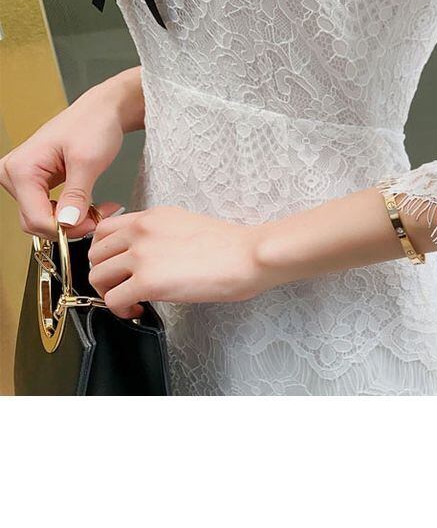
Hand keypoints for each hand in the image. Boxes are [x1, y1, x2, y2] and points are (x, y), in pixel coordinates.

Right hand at [0, 68, 142, 237]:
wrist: (101, 112)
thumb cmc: (93, 125)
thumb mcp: (88, 162)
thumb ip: (76, 195)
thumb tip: (67, 223)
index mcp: (21, 168)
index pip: (36, 218)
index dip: (66, 228)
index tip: (94, 225)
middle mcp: (15, 174)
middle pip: (37, 221)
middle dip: (71, 225)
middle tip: (101, 217)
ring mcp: (25, 179)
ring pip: (45, 218)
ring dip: (74, 220)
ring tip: (101, 209)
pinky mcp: (37, 183)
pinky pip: (50, 209)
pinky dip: (73, 213)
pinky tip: (92, 206)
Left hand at [88, 206, 266, 317]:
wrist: (249, 255)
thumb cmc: (231, 245)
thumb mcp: (187, 224)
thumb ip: (160, 233)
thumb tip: (149, 255)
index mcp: (152, 216)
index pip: (104, 229)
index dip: (105, 252)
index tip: (116, 266)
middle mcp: (141, 231)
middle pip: (95, 254)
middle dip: (105, 274)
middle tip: (123, 287)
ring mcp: (141, 255)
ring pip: (98, 277)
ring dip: (110, 293)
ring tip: (131, 301)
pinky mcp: (147, 282)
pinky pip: (113, 300)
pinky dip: (121, 310)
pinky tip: (139, 311)